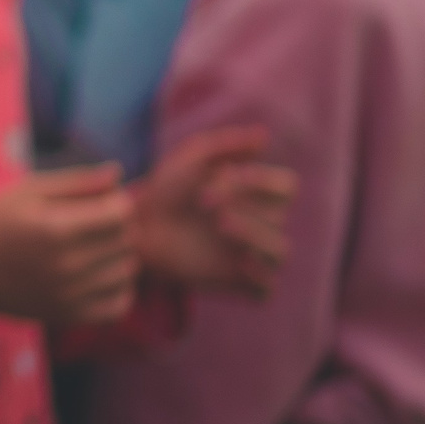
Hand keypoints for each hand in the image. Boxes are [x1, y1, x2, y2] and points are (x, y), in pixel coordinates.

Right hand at [0, 163, 137, 325]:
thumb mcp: (27, 191)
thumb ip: (75, 182)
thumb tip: (118, 173)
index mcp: (57, 228)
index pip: (121, 212)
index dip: (116, 200)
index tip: (98, 200)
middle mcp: (68, 265)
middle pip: (126, 240)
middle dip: (117, 225)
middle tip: (92, 222)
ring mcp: (71, 295)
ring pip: (127, 271)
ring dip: (119, 256)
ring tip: (94, 247)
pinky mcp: (71, 316)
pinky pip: (120, 305)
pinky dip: (119, 289)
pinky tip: (100, 276)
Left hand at [132, 125, 294, 298]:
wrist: (137, 225)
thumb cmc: (167, 189)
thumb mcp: (190, 158)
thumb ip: (225, 144)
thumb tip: (263, 136)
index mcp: (256, 195)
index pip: (287, 186)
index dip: (264, 180)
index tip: (227, 174)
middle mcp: (260, 224)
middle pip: (279, 216)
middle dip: (243, 204)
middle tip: (203, 199)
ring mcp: (250, 254)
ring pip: (280, 251)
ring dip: (256, 236)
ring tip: (222, 224)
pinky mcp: (236, 281)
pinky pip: (265, 288)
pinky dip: (259, 277)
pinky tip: (237, 263)